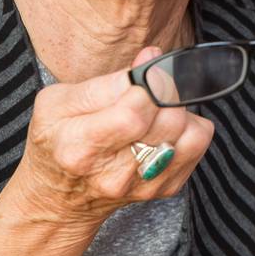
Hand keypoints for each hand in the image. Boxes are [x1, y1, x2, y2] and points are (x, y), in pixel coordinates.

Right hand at [11, 46, 214, 225]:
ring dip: (179, 109)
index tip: (149, 68)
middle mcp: (114, 174)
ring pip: (190, 132)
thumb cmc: (56, 141)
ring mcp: (144, 185)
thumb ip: (106, 82)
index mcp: (80, 148)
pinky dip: (188, 127)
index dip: (150, 83)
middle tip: (150, 86)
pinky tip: (163, 127)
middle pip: (168, 121)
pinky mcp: (166, 188)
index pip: (133, 114)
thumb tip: (151, 57)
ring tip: (155, 109)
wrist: (60, 198)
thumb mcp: (57, 103)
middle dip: (166, 91)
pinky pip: (198, 144)